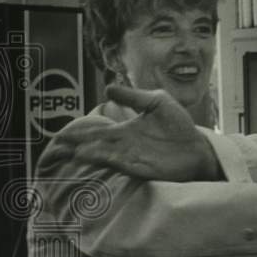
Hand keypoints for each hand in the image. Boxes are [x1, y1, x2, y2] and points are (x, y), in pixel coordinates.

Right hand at [44, 85, 219, 181]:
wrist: (198, 147)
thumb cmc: (179, 125)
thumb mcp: (157, 102)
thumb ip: (134, 96)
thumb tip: (107, 88)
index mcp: (126, 130)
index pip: (97, 132)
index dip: (80, 133)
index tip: (61, 133)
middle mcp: (125, 145)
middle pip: (96, 145)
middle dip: (78, 146)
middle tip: (58, 146)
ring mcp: (132, 157)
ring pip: (105, 155)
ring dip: (91, 154)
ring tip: (75, 152)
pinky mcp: (143, 168)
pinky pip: (122, 164)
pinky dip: (109, 161)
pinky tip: (98, 157)